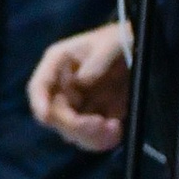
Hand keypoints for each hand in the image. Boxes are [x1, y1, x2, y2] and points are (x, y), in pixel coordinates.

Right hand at [28, 20, 131, 152]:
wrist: (139, 48)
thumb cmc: (121, 38)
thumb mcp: (113, 42)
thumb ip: (98, 60)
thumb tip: (81, 82)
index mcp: (59, 63)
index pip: (39, 86)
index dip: (39, 102)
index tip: (47, 116)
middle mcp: (63, 87)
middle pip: (55, 117)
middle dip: (76, 125)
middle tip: (101, 124)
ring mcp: (77, 105)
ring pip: (71, 132)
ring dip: (91, 137)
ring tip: (114, 128)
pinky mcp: (93, 117)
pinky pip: (90, 137)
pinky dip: (102, 140)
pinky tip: (117, 129)